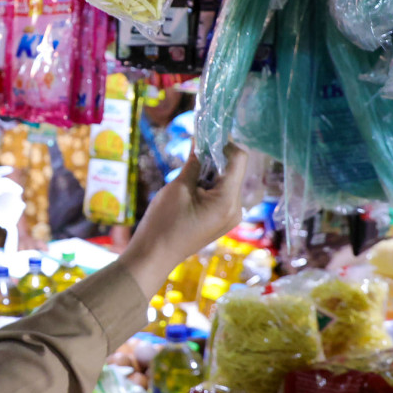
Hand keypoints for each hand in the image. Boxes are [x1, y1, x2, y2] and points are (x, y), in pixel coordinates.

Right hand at [119, 144, 248, 295]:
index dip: (223, 143)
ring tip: (187, 173)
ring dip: (210, 171)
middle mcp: (236, 209)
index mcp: (228, 200)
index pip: (239, 158)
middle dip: (215, 157)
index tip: (204, 136)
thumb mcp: (179, 187)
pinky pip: (221, 194)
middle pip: (234, 170)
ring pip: (226, 181)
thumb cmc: (164, 222)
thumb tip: (201, 140)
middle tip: (192, 152)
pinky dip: (208, 184)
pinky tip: (190, 186)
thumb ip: (194, 162)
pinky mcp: (220, 221)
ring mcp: (229, 217)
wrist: (154, 256)